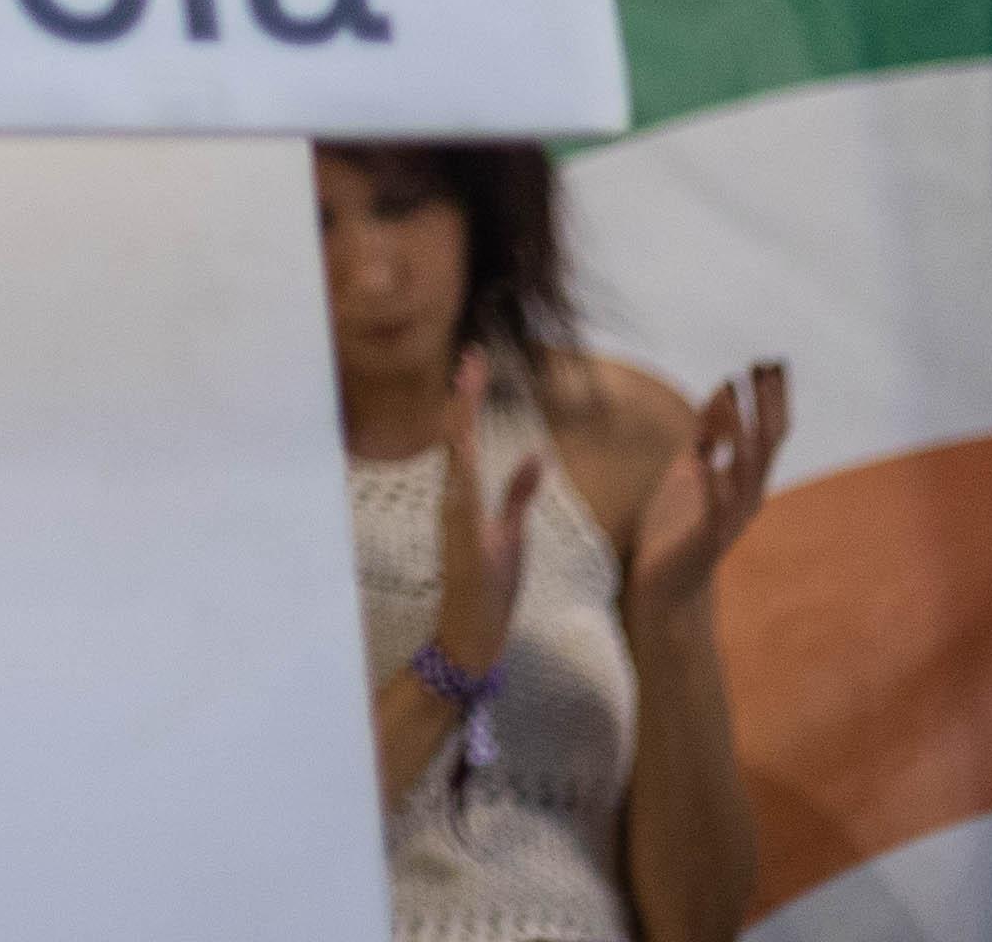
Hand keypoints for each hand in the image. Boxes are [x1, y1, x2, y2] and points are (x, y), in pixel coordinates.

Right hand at [430, 353, 546, 678]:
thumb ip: (519, 495)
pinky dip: (460, 459)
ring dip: (461, 418)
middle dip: (465, 397)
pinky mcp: (461, 536)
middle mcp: (455, 499)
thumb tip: (536, 456)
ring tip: (467, 381)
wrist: (473, 635)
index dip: (471, 400)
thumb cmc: (490, 589)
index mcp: (465, 496)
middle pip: (458, 437)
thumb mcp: (511, 535)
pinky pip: (461, 489)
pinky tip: (463, 435)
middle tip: (471, 356)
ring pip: (456, 456)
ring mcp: (455, 516)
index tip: (474, 362)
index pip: (467, 437)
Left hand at [627, 360, 791, 641]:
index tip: (770, 361)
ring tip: (734, 393)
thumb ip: (708, 433)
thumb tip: (725, 387)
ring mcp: (729, 517)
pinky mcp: (706, 537)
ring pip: (747, 471)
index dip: (771, 398)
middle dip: (767, 405)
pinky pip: (714, 506)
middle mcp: (746, 496)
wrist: (662, 585)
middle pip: (767, 445)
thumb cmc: (676, 525)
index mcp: (744, 479)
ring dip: (741, 430)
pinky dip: (712, 481)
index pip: (769, 432)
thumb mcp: (691, 467)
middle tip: (764, 366)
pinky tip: (702, 456)